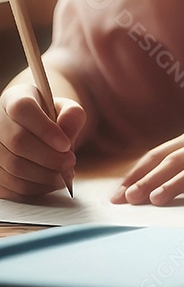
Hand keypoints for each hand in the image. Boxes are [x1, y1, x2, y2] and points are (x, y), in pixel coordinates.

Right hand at [0, 84, 83, 198]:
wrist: (33, 130)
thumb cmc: (51, 118)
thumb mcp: (66, 109)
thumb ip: (72, 115)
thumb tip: (67, 133)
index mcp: (14, 99)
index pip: (23, 109)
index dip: (45, 129)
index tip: (66, 145)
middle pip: (17, 141)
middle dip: (49, 158)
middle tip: (70, 164)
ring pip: (12, 167)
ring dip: (43, 176)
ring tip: (63, 176)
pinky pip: (8, 186)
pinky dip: (32, 188)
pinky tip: (49, 183)